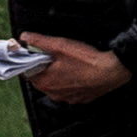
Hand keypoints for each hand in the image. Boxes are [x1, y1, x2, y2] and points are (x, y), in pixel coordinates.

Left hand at [13, 34, 127, 106]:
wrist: (112, 71)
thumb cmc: (86, 60)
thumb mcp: (60, 45)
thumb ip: (39, 41)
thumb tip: (24, 37)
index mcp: (45, 82)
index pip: (27, 73)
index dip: (30, 62)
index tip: (37, 54)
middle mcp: (54, 94)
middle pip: (42, 80)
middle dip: (45, 69)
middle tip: (55, 56)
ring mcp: (67, 98)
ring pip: (56, 86)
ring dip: (58, 76)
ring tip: (69, 63)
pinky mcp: (80, 99)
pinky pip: (70, 90)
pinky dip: (71, 82)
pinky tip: (79, 72)